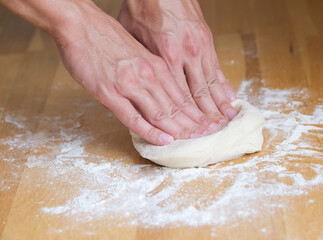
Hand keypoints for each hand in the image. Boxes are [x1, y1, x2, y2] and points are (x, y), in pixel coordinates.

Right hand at [55, 1, 210, 144]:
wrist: (80, 24)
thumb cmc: (106, 38)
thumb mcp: (138, 53)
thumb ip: (149, 72)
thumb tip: (157, 92)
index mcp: (157, 65)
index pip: (183, 95)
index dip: (197, 113)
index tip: (207, 124)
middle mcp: (149, 75)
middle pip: (177, 106)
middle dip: (194, 124)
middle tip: (207, 136)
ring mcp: (130, 85)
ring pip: (161, 113)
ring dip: (179, 130)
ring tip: (192, 141)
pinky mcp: (110, 93)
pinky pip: (134, 118)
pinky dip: (150, 131)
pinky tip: (163, 139)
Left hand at [118, 0, 237, 125]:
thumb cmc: (141, 7)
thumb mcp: (131, 37)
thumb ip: (138, 66)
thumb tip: (134, 88)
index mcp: (165, 57)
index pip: (175, 98)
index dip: (182, 120)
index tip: (188, 135)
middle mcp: (185, 56)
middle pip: (195, 96)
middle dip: (203, 119)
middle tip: (210, 136)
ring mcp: (199, 48)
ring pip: (209, 85)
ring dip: (217, 107)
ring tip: (224, 124)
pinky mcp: (207, 41)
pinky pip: (217, 69)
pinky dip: (223, 87)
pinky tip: (229, 99)